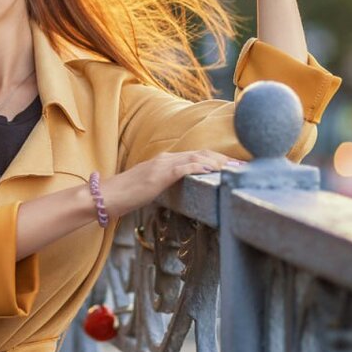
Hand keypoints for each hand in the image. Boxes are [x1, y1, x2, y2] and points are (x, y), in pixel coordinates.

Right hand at [99, 150, 245, 218]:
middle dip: (226, 160)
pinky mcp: (158, 175)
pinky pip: (184, 168)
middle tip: (246, 167)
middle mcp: (166, 159)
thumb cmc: (126, 197)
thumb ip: (167, 186)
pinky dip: (201, 167)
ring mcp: (162, 165)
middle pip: (202, 154)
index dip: (219, 160)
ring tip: (237, 169)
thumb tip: (182, 192)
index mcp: (165, 161)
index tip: (236, 167)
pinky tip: (215, 171)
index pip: (198, 157)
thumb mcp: (151, 190)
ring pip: (197, 158)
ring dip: (220, 163)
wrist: (106, 197)